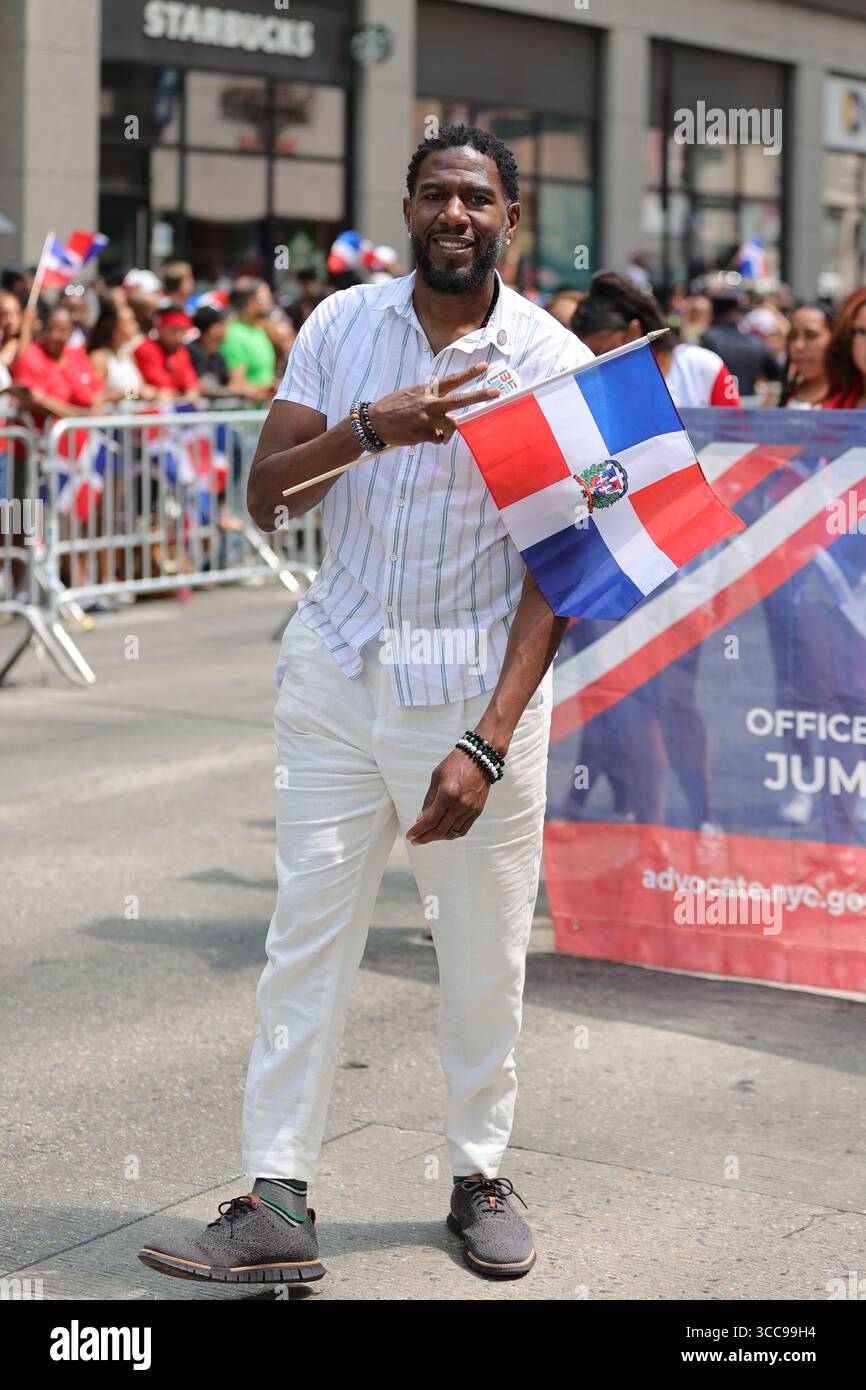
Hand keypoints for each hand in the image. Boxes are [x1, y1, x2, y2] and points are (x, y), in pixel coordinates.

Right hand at [366, 362, 498, 446]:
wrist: (374, 421)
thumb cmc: (393, 408)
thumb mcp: (411, 394)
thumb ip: (428, 397)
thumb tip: (444, 406)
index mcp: (426, 391)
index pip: (451, 380)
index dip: (469, 373)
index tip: (484, 366)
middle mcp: (428, 403)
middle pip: (459, 400)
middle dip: (479, 395)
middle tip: (496, 392)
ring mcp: (426, 419)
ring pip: (452, 425)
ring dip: (450, 431)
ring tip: (441, 434)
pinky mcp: (422, 434)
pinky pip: (438, 439)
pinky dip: (436, 439)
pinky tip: (424, 437)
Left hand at [405, 747, 491, 844]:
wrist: (479, 758)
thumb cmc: (455, 764)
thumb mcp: (436, 778)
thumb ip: (429, 800)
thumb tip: (420, 819)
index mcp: (447, 794)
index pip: (430, 820)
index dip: (418, 831)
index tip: (410, 836)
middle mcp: (460, 804)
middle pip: (440, 830)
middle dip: (425, 837)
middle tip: (416, 840)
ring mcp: (470, 809)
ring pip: (451, 832)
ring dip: (438, 837)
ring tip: (428, 836)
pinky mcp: (477, 811)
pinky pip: (463, 829)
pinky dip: (451, 834)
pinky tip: (443, 833)